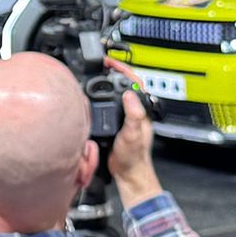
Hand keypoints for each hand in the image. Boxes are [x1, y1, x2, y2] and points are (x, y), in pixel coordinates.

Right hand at [102, 60, 159, 201]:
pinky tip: (94, 96)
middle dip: (114, 73)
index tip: (111, 63)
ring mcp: (125, 117)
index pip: (135, 83)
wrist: (127, 172)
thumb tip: (129, 95)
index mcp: (141, 110)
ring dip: (108, 83)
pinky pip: (109, 105)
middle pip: (125, 85)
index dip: (123, 70)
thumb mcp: (133, 134)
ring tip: (97, 74)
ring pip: (117, 94)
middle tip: (102, 65)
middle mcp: (134, 111)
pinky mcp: (116, 123)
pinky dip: (101, 97)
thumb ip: (133, 115)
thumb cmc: (133, 157)